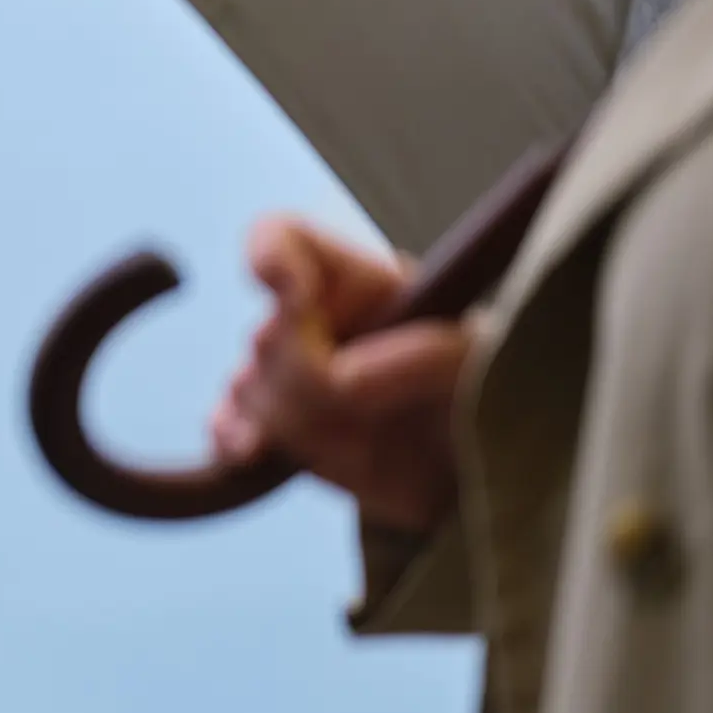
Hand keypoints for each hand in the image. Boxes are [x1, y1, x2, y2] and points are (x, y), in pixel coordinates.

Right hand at [209, 213, 470, 534]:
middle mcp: (310, 322)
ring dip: (298, 421)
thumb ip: (426, 358)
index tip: (293, 295)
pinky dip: (235, 440)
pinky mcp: (273, 432)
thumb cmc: (487, 398)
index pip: (281, 239)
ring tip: (362, 442)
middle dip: (313, 376)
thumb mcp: (486, 364)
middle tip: (381, 401)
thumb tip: (344, 379)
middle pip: (267, 335)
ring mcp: (284, 378)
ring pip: (249, 389)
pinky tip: (256, 452)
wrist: (480, 472)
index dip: (270, 257)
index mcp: (357, 283)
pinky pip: (225, 428)